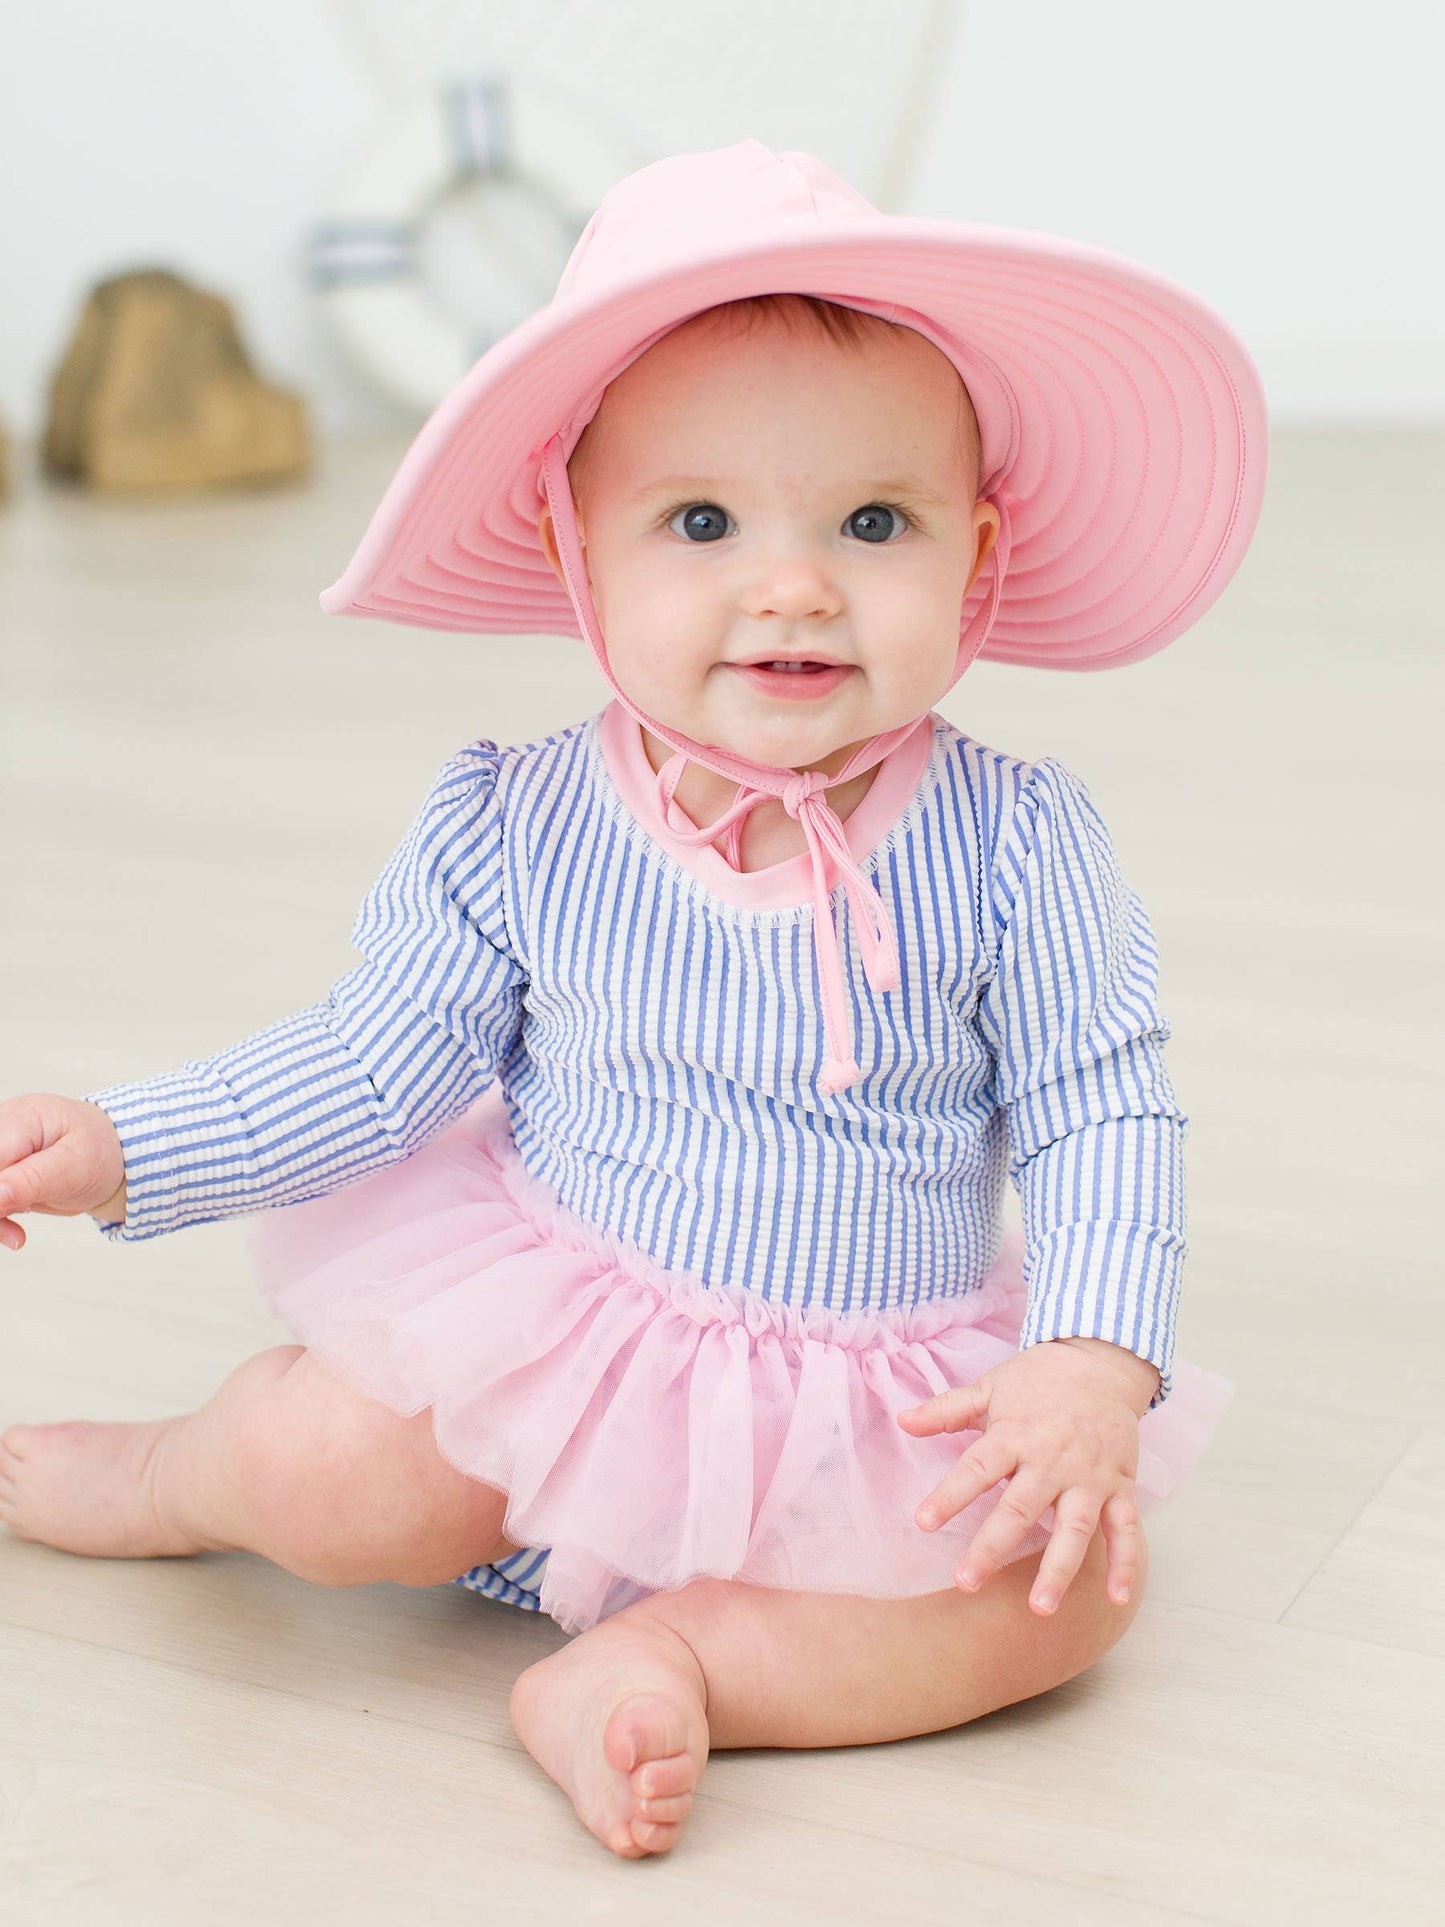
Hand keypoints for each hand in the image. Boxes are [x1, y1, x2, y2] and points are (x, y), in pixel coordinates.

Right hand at [0, 1094, 127, 1251]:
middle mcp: (4, 1127)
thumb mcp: (74, 1168)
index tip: (10, 1209)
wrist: (114, 1158)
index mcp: (24, 1118)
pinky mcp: (0, 1168)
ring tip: (16, 1237)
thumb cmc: (99, 1154)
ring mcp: (1, 1148)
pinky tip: (14, 1234)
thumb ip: (31, 1181)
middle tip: (11, 1231)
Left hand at [896, 1338, 1156, 1616]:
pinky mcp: (1120, 1487)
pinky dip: (1125, 1563)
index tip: (922, 1523)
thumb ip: (946, 1410)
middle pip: (1019, 1508)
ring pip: (1074, 1528)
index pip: (977, 1469)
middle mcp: (1052, 1460)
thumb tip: (902, 1420)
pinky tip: (1117, 1599)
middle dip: (992, 1547)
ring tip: (1040, 1608)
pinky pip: (1126, 1529)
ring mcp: (1089, 1477)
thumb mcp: (990, 1387)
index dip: (949, 1495)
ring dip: (1058, 1569)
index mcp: (1015, 1434)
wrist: (1100, 1364)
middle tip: (965, 1582)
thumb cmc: (1037, 1380)